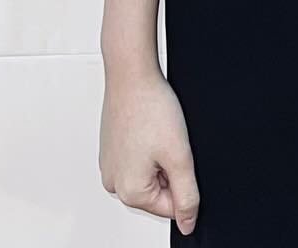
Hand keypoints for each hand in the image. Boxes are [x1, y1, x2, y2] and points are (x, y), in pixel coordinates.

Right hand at [99, 64, 200, 235]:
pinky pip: (138, 158)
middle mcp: (114, 183)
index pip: (171, 207)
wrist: (131, 73)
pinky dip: (148, 145)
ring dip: (159, 156)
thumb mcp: (180, 156)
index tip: (178, 154)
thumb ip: (187, 196)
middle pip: (158, 191)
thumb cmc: (150, 107)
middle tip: (168, 140)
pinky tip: (148, 126)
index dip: (184, 180)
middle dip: (170, 168)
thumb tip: (188, 224)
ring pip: (149, 173)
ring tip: (157, 130)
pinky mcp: (110, 149)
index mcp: (129, 192)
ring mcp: (109, 165)